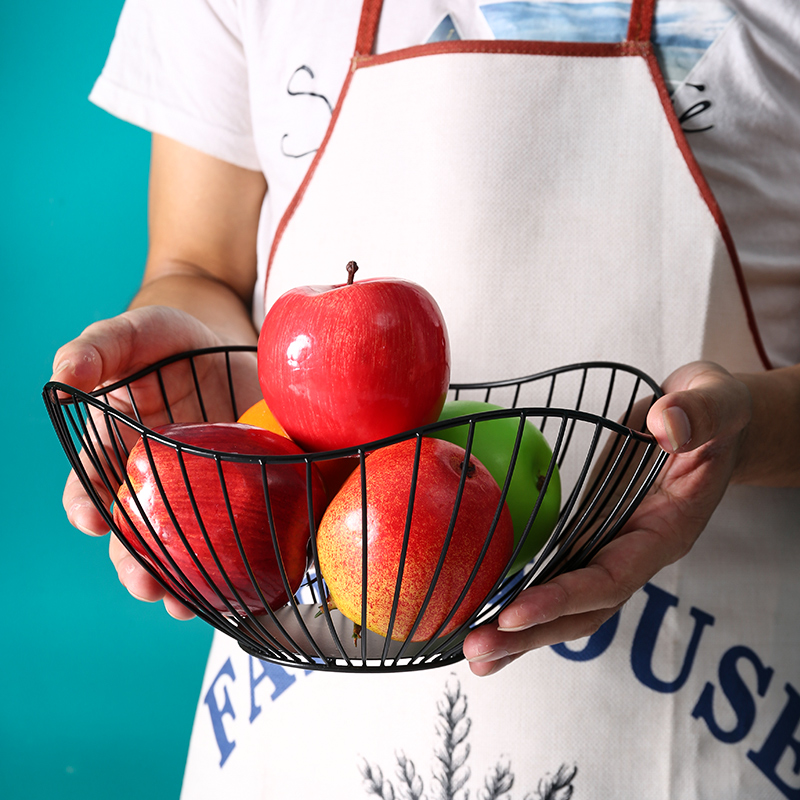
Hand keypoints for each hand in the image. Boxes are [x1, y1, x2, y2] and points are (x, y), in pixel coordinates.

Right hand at [51, 305, 259, 618]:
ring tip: (185, 606)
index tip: (96, 519)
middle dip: (135, 563)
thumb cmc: (168, 338)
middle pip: (136, 531)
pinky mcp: (242, 487)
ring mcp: (200, 488)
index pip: (90, 485)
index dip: (87, 506)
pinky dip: (236, 561)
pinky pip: (237, 529)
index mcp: (115, 448)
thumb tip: (65, 375)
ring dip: (181, 580)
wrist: (227, 337)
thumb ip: (96, 348)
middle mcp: (153, 478)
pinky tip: (244, 587)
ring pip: (183, 544)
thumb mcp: (131, 333)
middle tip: (146, 584)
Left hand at [462, 361, 751, 675]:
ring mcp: (613, 545)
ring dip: (520, 629)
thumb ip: (698, 414)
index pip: (612, 576)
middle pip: (583, 608)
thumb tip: (666, 426)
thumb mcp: (716, 400)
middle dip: (531, 633)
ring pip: (567, 600)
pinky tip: (484, 605)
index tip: (515, 614)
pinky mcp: (593, 533)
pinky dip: (523, 592)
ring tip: (471, 650)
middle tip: (476, 650)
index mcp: (666, 530)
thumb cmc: (712, 410)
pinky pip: (557, 569)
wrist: (706, 418)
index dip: (564, 597)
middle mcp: (637, 549)